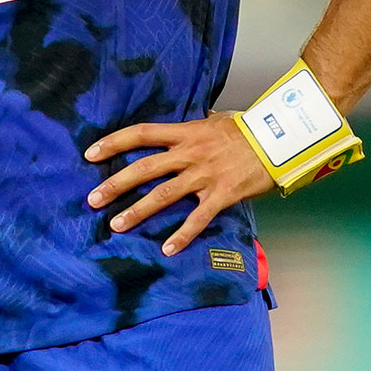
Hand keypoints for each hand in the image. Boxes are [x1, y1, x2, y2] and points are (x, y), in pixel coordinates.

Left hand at [84, 114, 275, 256]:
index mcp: (185, 133)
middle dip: (115, 184)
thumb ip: (195, 126)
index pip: (140, 134)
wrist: (280, 140)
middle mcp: (189, 153)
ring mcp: (205, 175)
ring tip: (116, 225)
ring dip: (137, 211)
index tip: (90, 154)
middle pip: (144, 168)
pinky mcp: (222, 194)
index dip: (114, 143)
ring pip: (164, 195)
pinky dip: (182, 235)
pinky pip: (198, 218)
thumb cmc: (247, 130)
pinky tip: (167, 249)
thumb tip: (186, 125)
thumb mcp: (215, 120)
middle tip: (92, 199)